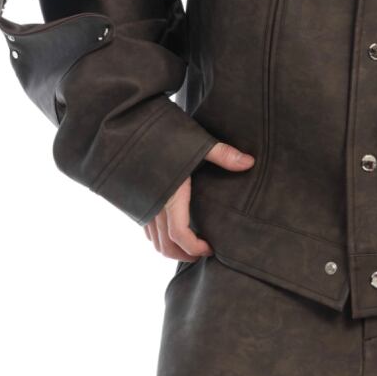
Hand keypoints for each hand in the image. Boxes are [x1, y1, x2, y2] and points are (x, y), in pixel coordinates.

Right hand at [143, 140, 255, 260]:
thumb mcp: (196, 141)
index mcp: (168, 196)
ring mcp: (139, 203)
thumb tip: (250, 162)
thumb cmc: (161, 130)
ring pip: (152, 239)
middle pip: (165, 246)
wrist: (126, 121)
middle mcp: (151, 205)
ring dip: (171, 247)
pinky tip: (173, 225)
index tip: (211, 248)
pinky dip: (159, 235)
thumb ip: (223, 154)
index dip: (195, 248)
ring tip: (191, 243)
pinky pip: (145, 227)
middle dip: (184, 255)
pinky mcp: (132, 198)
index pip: (180, 236)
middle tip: (204, 252)